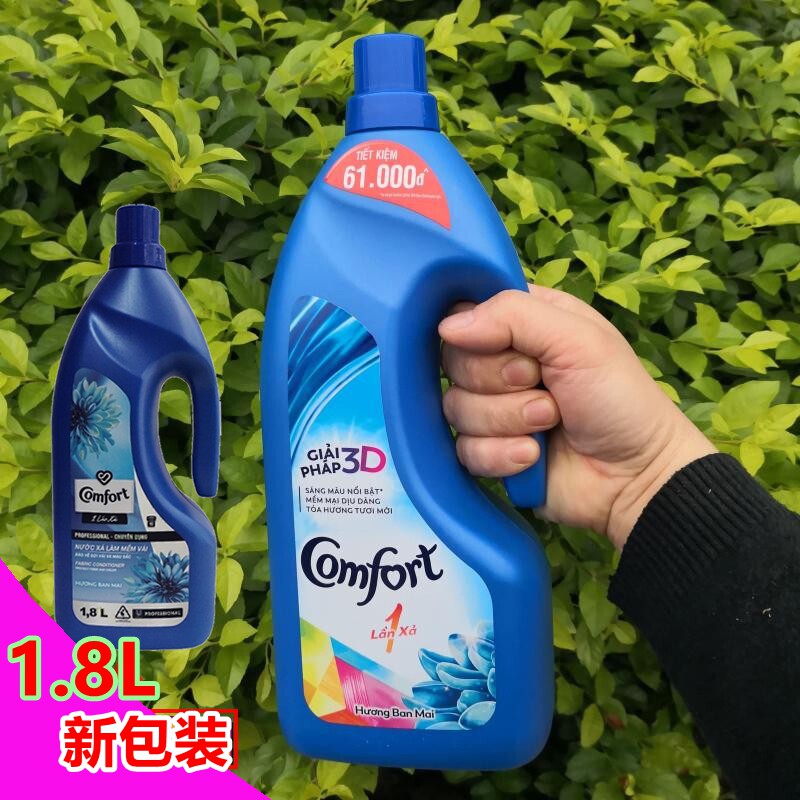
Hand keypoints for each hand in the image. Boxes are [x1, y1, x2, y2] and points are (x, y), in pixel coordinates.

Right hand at [438, 287, 715, 548]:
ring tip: (550, 424)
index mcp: (522, 324)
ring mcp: (492, 410)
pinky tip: (533, 457)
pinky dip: (501, 455)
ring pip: (457, 409)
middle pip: (454, 363)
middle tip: (545, 388)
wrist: (635, 476)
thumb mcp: (576, 339)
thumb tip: (445, 327)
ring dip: (508, 420)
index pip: (465, 315)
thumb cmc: (618, 397)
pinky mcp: (488, 453)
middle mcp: (501, 362)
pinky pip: (464, 450)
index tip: (516, 350)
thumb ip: (511, 316)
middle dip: (501, 382)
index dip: (478, 333)